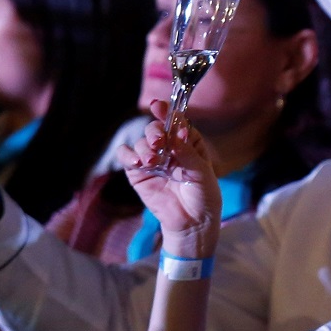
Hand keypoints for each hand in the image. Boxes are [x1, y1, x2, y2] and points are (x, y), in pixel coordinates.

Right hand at [115, 100, 220, 257]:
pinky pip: (126, 157)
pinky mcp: (138, 174)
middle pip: (155, 128)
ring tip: (153, 161)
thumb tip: (175, 132)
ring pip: (140, 142)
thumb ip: (187, 152)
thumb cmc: (204, 197)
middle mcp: (168, 149)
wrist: (193, 223)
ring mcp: (152, 160)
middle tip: (159, 141)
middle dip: (154, 131)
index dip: (166, 112)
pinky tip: (138, 163)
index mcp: (188, 144)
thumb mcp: (202, 172)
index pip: (175, 122)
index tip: (158, 107)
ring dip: (145, 147)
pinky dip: (128, 155)